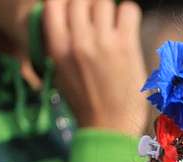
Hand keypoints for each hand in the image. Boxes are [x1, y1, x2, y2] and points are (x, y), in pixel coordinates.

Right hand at [43, 0, 147, 134]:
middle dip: (90, 5)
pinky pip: (128, 10)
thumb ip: (60, 43)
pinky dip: (128, 13)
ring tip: (114, 25)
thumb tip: (65, 18)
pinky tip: (127, 28)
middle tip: (99, 20)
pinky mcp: (126, 47)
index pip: (54, 2)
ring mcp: (102, 42)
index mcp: (56, 46)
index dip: (68, 2)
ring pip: (105, 1)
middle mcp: (77, 41)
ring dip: (110, 9)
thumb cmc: (85, 102)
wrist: (108, 127)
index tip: (77, 10)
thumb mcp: (60, 71)